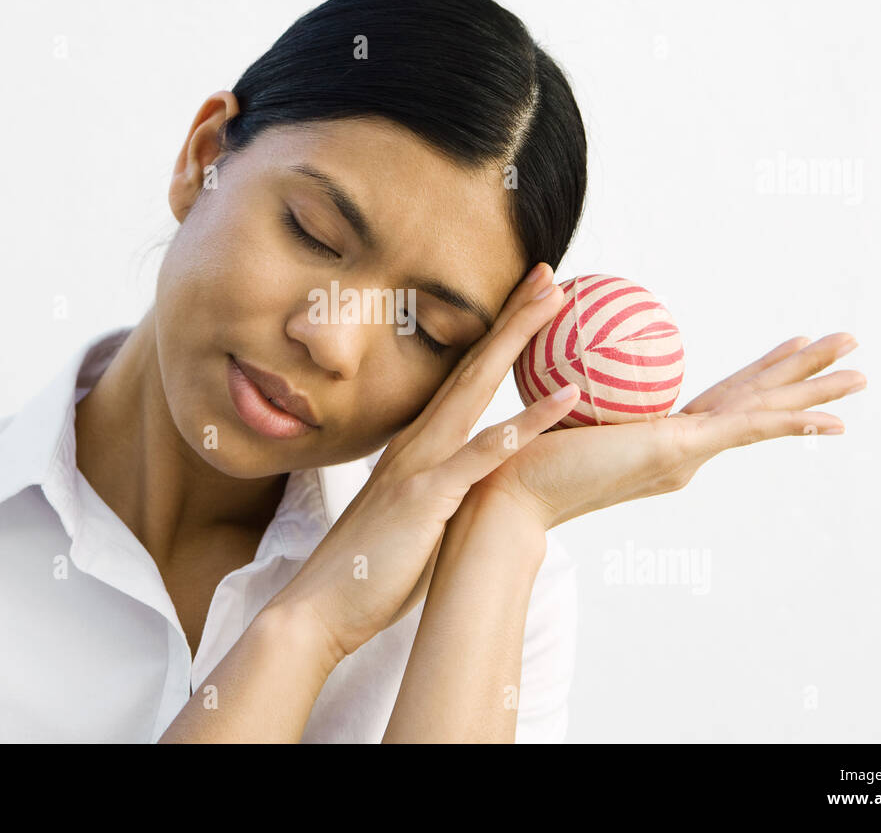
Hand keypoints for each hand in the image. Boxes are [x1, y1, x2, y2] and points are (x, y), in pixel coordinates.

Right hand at [264, 264, 581, 660]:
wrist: (319, 605)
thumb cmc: (367, 568)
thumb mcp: (409, 516)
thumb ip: (436, 489)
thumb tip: (467, 485)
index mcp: (415, 446)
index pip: (463, 377)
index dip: (496, 336)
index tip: (528, 301)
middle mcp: (417, 443)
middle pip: (473, 367)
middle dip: (513, 318)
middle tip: (551, 276)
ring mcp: (420, 465)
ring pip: (477, 391)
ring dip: (517, 344)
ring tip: (558, 305)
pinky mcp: (426, 497)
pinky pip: (481, 455)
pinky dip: (522, 424)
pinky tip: (561, 399)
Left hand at [470, 332, 867, 529]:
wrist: (509, 498)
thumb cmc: (519, 457)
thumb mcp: (557, 406)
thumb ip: (576, 381)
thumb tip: (571, 349)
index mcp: (661, 439)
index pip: (723, 398)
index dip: (760, 374)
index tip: (788, 349)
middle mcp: (683, 450)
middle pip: (756, 401)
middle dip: (806, 377)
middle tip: (849, 349)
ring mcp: (684, 453)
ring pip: (764, 412)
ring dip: (814, 391)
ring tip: (860, 370)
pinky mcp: (676, 452)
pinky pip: (743, 430)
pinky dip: (788, 423)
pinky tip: (828, 418)